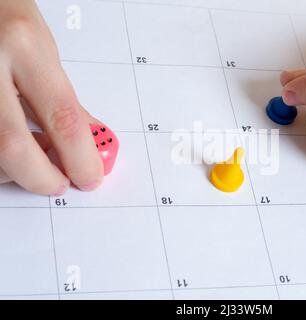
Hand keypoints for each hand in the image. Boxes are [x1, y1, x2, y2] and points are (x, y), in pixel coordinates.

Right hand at [0, 0, 103, 194]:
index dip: (80, 157)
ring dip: (14, 168)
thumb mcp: (43, 48)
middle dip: (41, 176)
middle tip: (60, 183)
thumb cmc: (5, 12)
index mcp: (22, 45)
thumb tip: (91, 140)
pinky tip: (11, 146)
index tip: (90, 176)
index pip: (62, 117)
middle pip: (12, 145)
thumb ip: (64, 98)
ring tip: (36, 155)